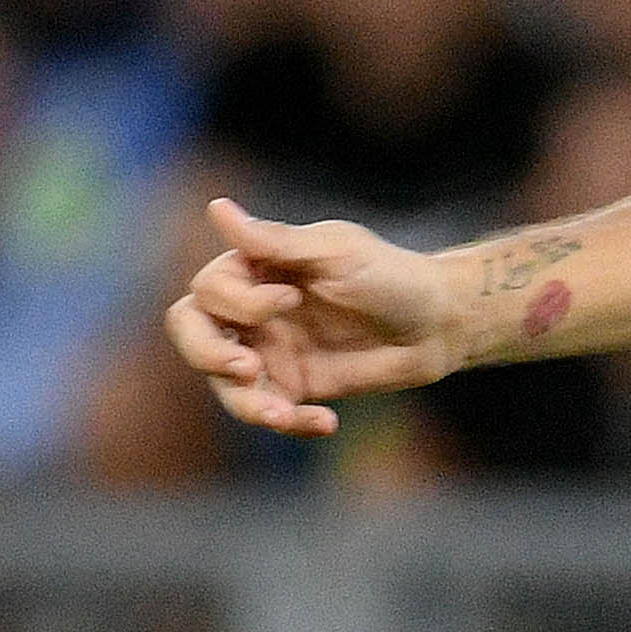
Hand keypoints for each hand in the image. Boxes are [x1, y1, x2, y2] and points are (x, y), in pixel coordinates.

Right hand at [163, 197, 463, 438]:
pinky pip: (272, 412)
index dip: (239, 302)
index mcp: (251, 272)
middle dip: (207, 355)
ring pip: (225, 385)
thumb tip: (218, 208)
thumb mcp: (337, 252)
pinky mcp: (293, 388)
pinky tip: (326, 423)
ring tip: (283, 414)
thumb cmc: (389, 274)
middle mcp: (249, 312)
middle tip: (246, 368)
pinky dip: (290, 423)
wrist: (438, 322)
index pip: (207, 291)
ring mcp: (268, 352)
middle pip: (192, 335)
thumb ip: (276, 241)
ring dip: (247, 403)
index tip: (291, 297)